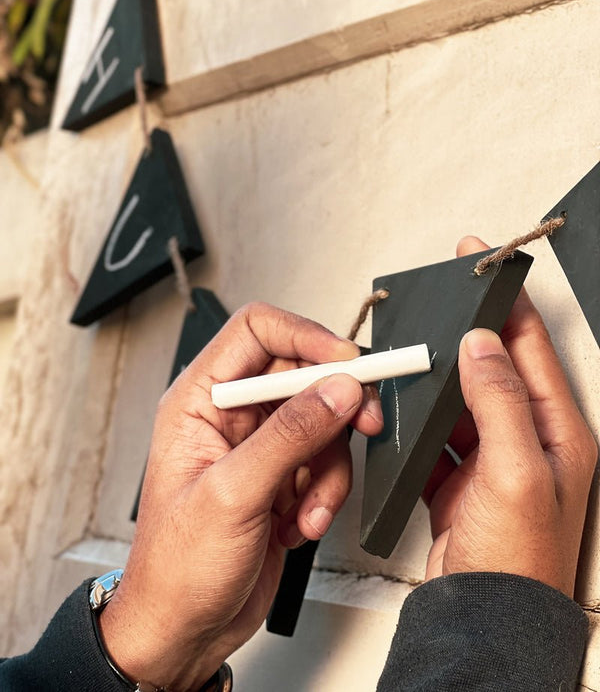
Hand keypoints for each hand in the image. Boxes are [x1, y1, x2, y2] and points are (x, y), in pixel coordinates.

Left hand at [98, 302, 382, 690]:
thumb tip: (336, 388)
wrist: (184, 629)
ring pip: (322, 421)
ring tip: (309, 507)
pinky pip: (325, 462)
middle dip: (335, 405)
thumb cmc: (176, 568)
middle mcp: (231, 416)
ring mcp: (259, 447)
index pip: (258, 331)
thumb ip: (290, 435)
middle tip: (364, 424)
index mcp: (200, 400)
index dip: (306, 335)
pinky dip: (325, 493)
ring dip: (329, 467)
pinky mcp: (282, 477)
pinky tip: (299, 524)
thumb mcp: (233, 494)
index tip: (347, 361)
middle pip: (301, 374)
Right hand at [423, 236, 596, 596]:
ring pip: (460, 397)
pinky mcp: (461, 476)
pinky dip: (421, 422)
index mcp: (556, 427)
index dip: (504, 298)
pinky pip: (438, 433)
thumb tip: (482, 345)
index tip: (480, 262)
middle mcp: (526, 436)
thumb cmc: (518, 557)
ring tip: (415, 363)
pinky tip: (408, 416)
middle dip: (463, 335)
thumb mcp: (516, 471)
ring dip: (438, 381)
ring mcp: (492, 456)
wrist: (483, 615)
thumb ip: (500, 401)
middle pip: (492, 364)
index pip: (529, 344)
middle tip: (437, 308)